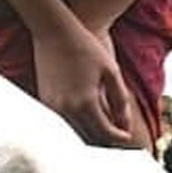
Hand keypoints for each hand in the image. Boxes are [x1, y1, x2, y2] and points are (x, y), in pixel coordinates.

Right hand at [32, 23, 133, 146]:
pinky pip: (62, 122)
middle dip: (105, 141)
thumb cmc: (85, 47)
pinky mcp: (43, 102)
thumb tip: (126, 127)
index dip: (120, 137)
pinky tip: (86, 120)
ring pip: (74, 133)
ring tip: (104, 132)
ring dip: (89, 135)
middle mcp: (66, 109)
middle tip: (118, 139)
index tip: (128, 138)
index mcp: (85, 103)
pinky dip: (75, 125)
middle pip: (89, 138)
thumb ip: (120, 100)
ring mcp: (51, 107)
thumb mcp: (111, 71)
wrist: (53, 31)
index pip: (106, 133)